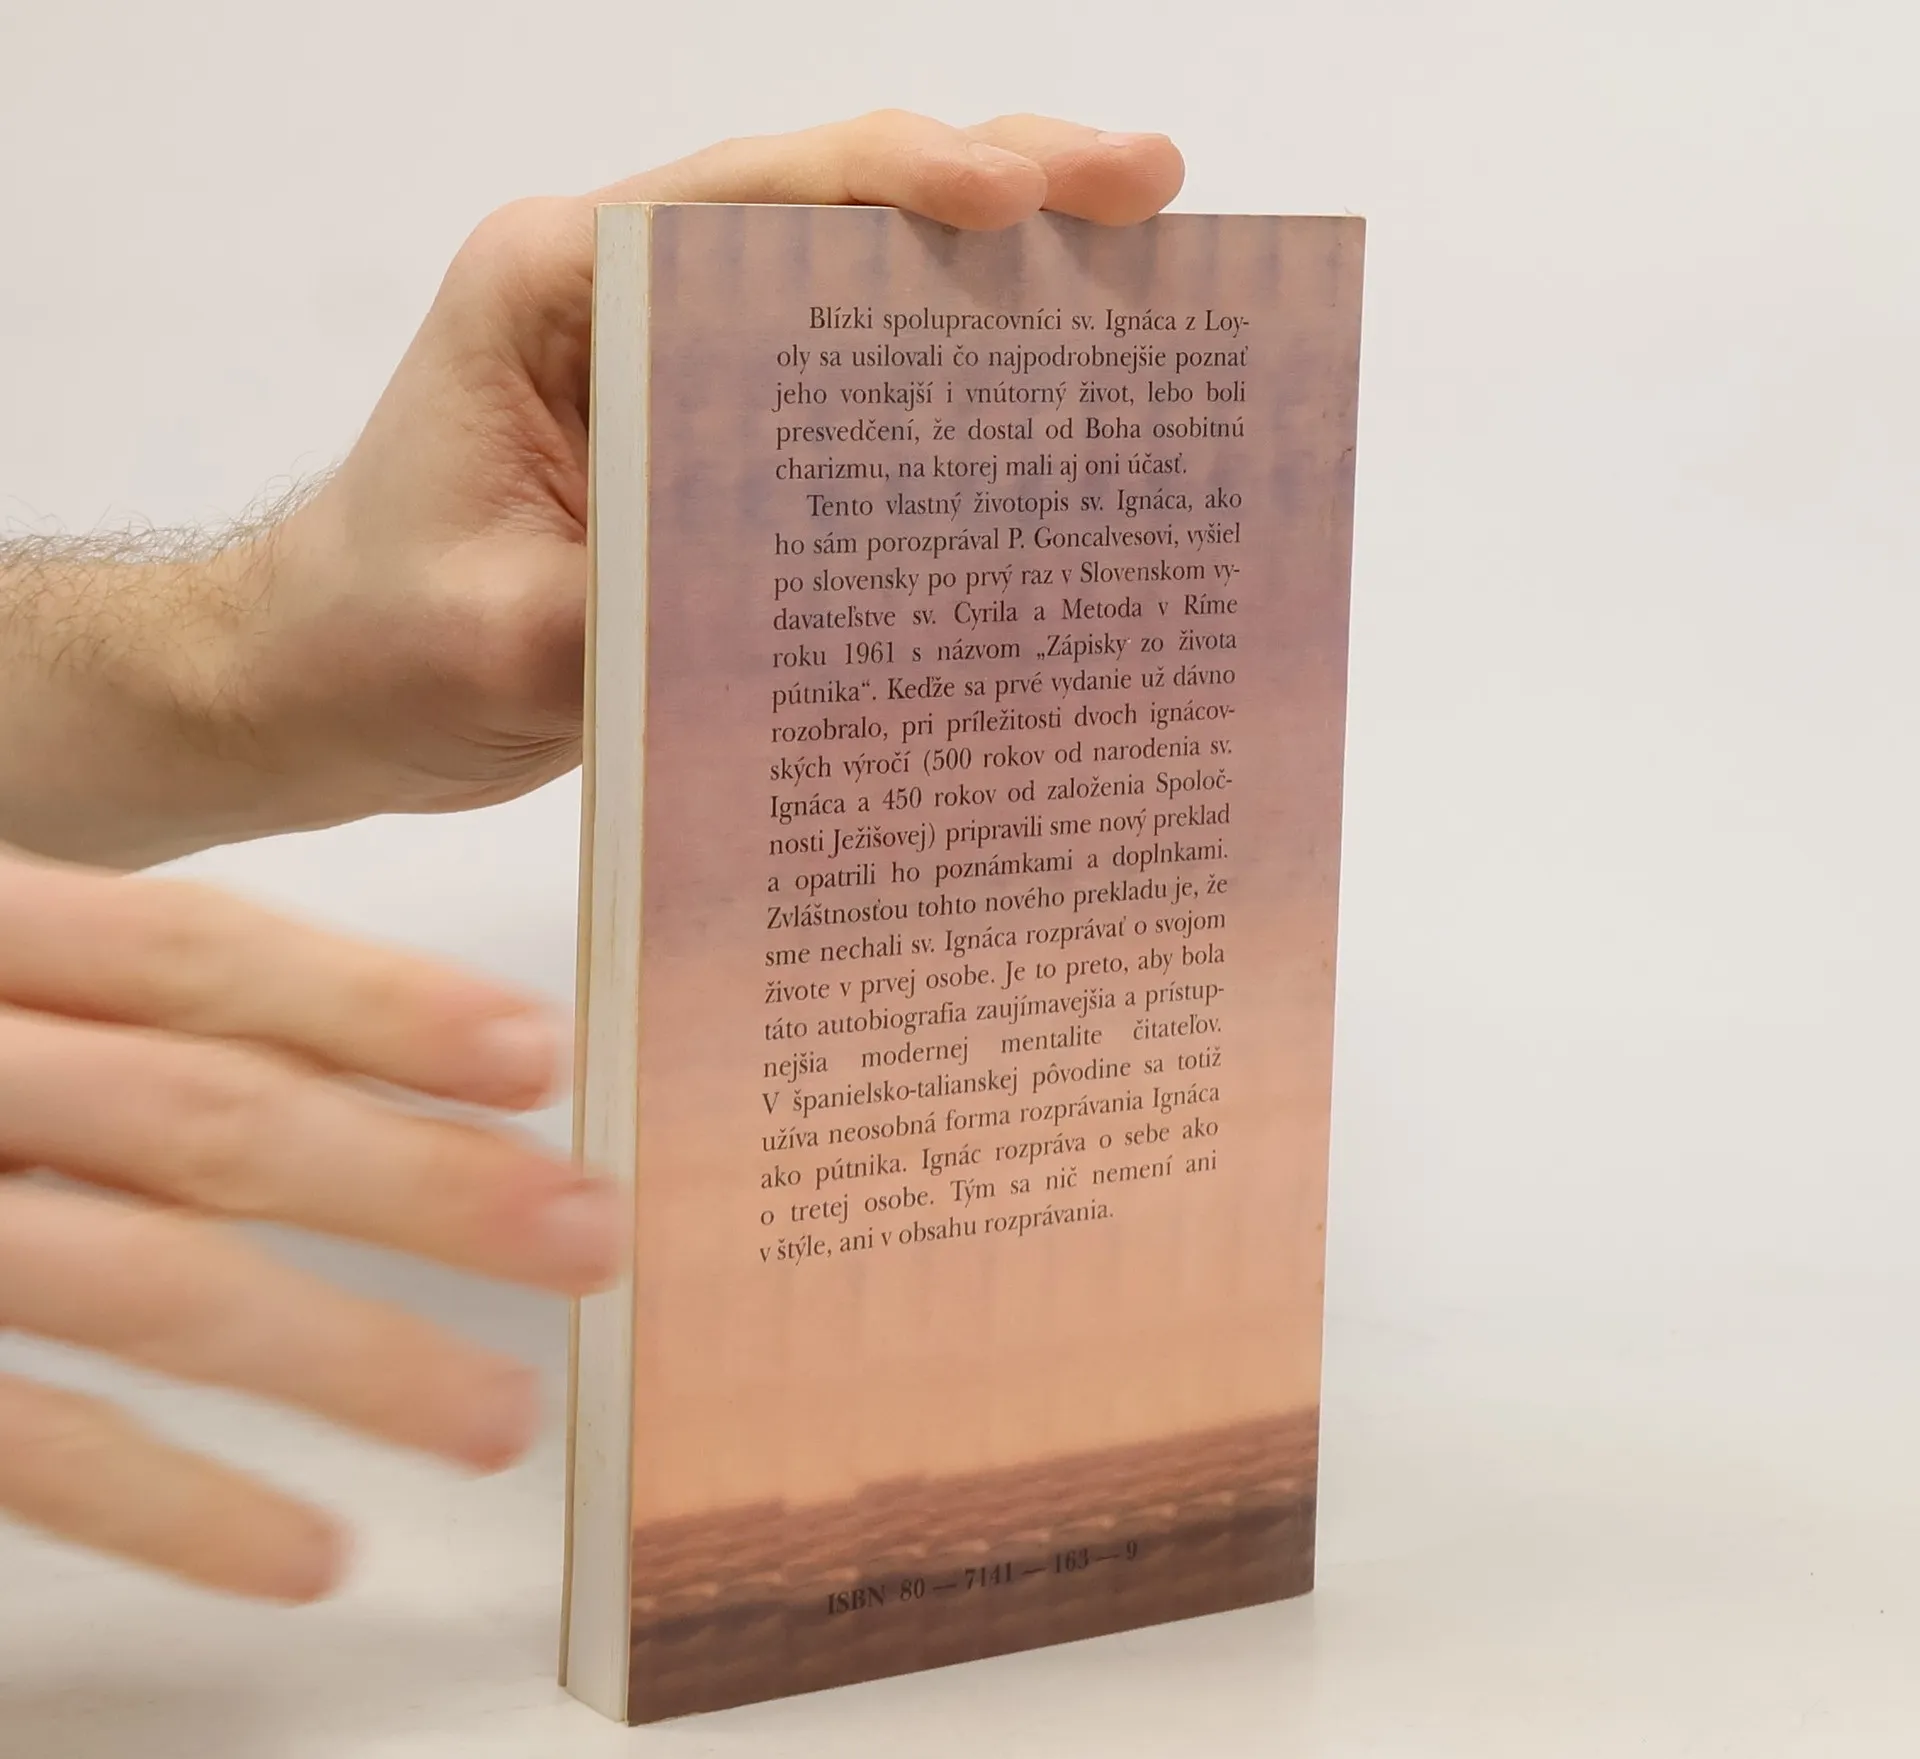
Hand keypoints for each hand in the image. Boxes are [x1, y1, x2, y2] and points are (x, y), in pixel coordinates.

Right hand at [0, 846, 624, 1598]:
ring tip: (502, 1419)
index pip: (186, 952)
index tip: (535, 1055)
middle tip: (593, 1237)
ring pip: (137, 1286)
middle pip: (203, 1117)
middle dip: (414, 1183)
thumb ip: (92, 999)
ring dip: (342, 1359)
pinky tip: (308, 1558)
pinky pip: (18, 1446)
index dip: (368, 999)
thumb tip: (325, 1065)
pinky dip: (170, 1507)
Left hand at [196, 113, 1184, 843]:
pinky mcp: (700, 452)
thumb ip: (648, 613)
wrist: (323, 691)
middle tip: (1147, 196)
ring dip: (992, 284)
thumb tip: (825, 627)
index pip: (746, 199)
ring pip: (851, 293)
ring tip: (1140, 270)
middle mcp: (620, 302)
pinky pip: (841, 403)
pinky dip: (942, 396)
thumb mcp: (500, 639)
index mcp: (553, 290)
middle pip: (829, 213)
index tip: (1018, 199)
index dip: (896, 184)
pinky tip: (1041, 409)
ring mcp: (667, 371)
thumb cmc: (376, 645)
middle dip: (995, 194)